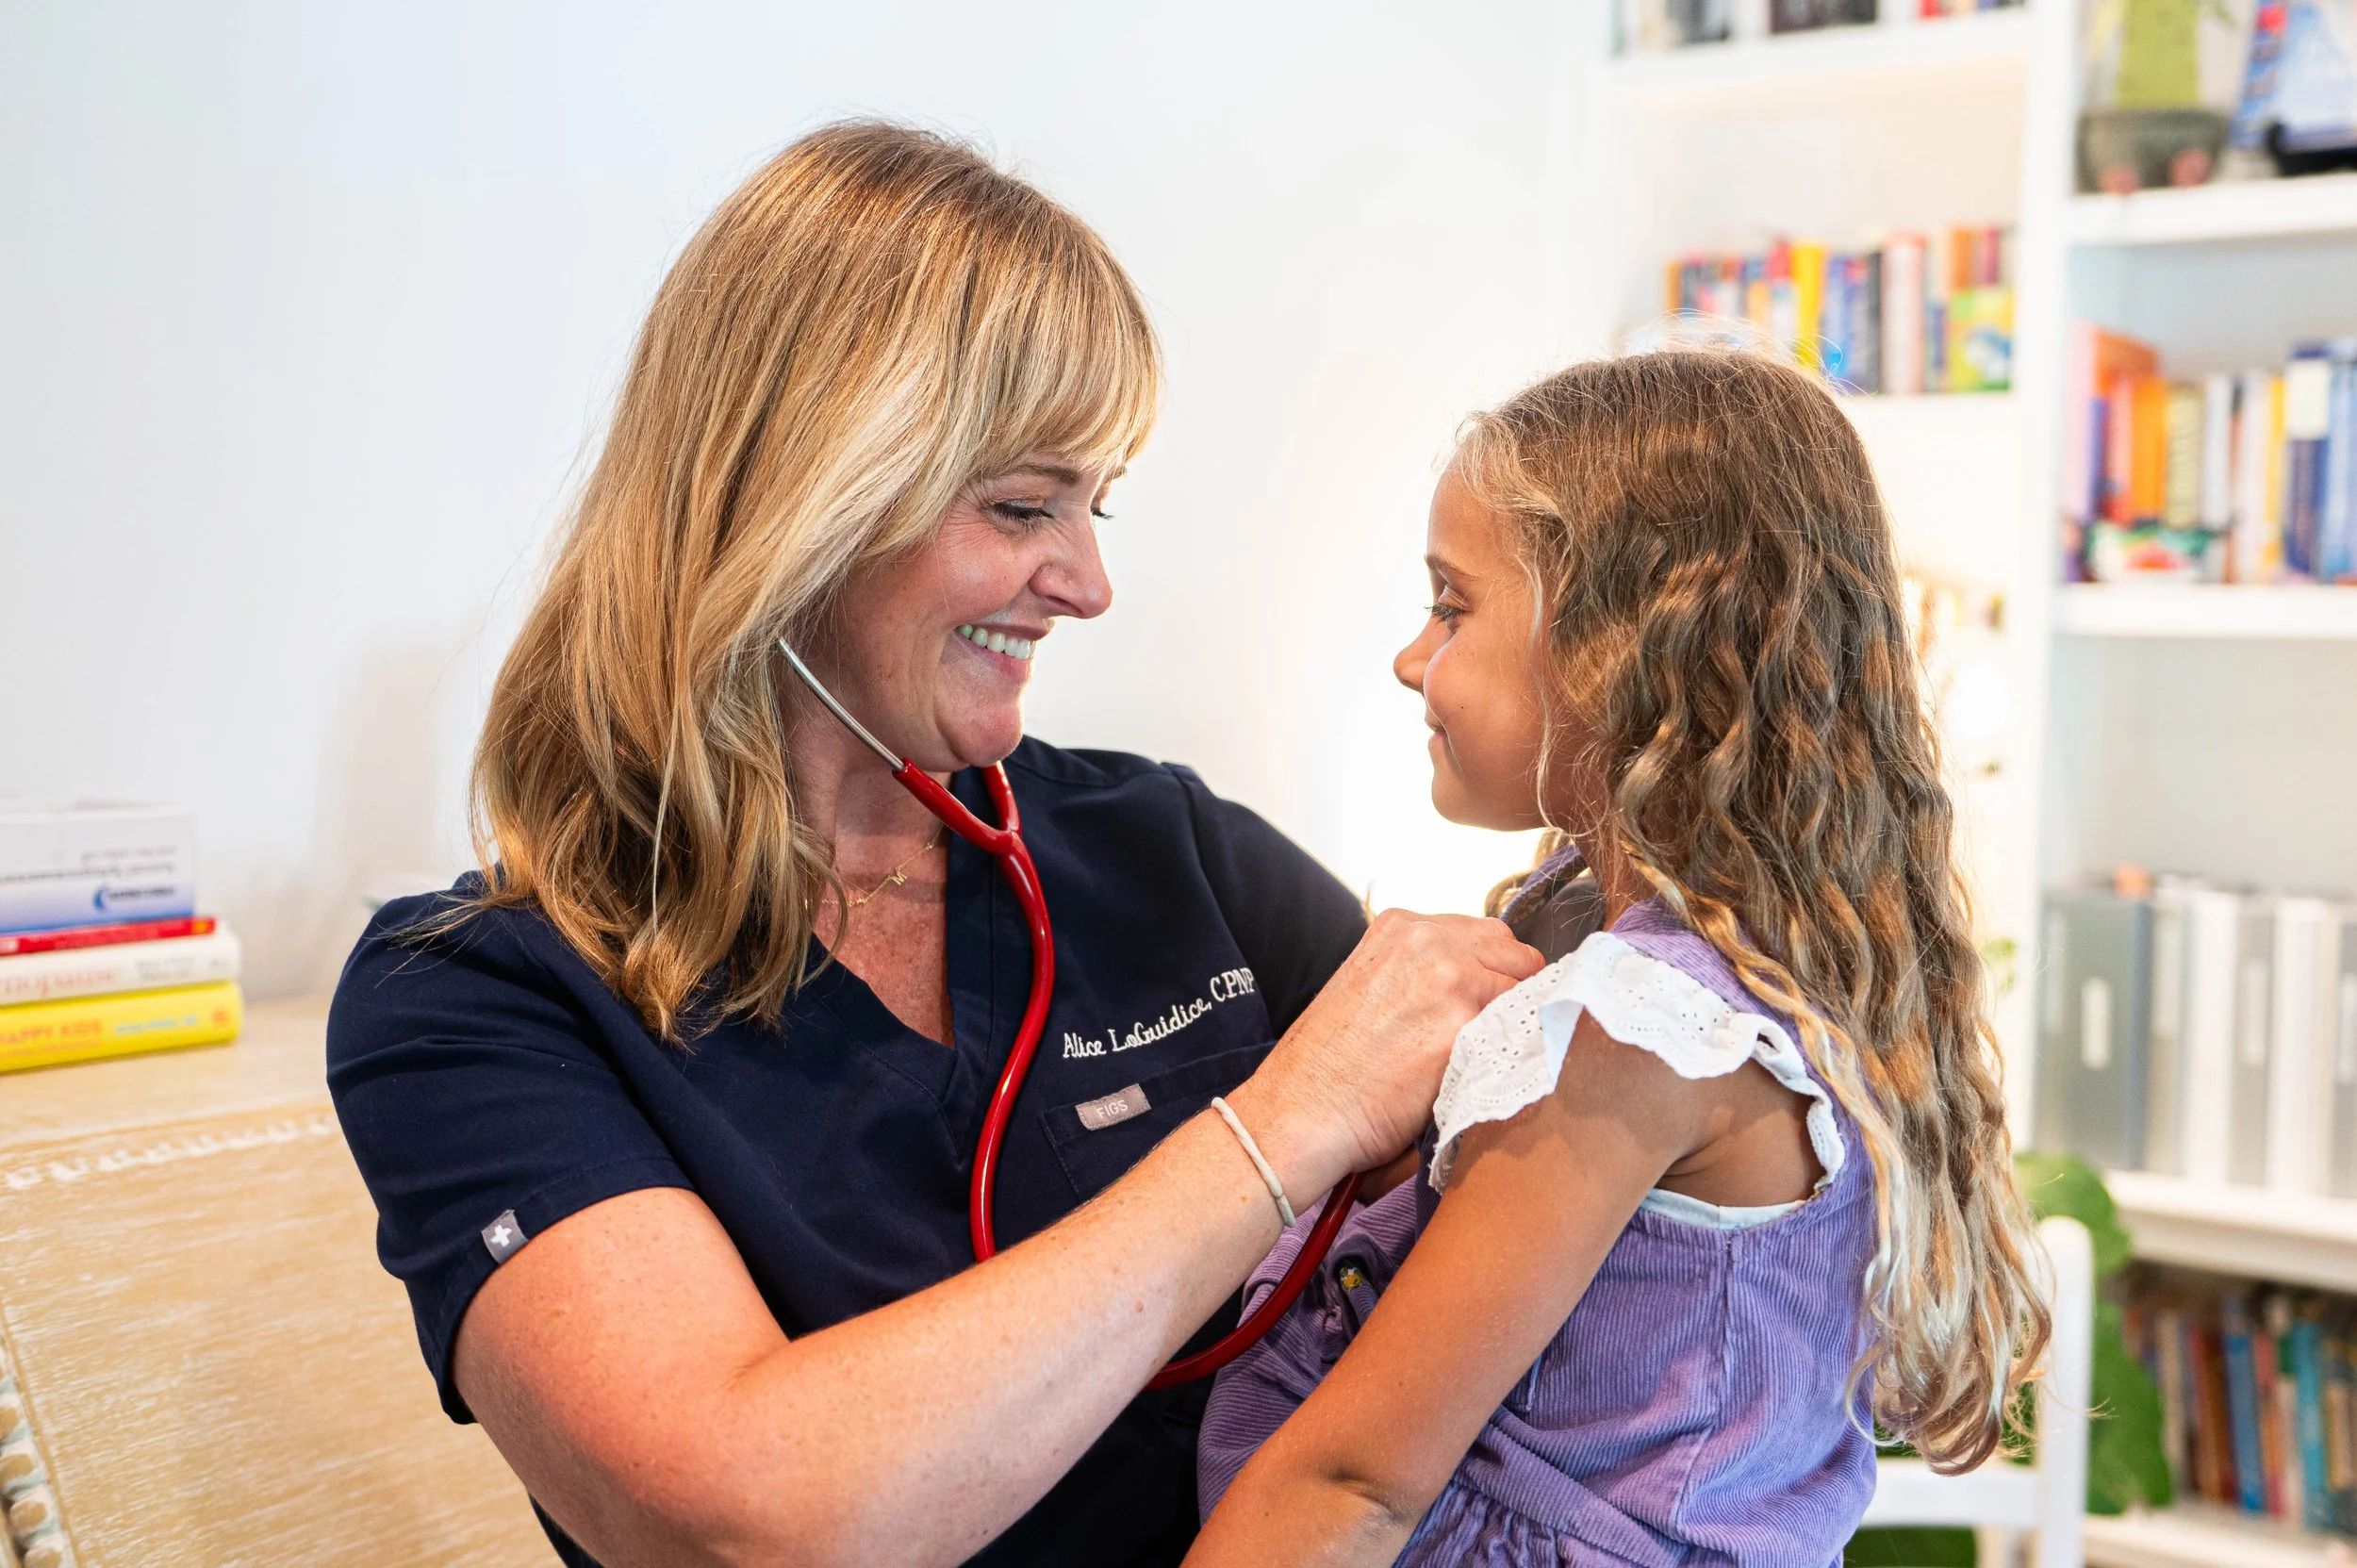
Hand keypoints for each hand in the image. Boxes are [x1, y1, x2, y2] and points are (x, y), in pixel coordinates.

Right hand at [1226, 911, 1542, 1199]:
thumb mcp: (1370, 985)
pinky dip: (1511, 1052)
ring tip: (1475, 1058)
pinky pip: (1520, 1030)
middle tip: (1483, 1034)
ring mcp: (1451, 977)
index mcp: (1401, 926)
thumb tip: (1473, 982)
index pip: (1484, 934)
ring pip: (1523, 991)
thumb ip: (1419, 971)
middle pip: (1512, 952)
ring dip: (1511, 1024)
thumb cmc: (1329, 1067)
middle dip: (1508, 990)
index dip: (1490, 972)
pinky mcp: (1466, 1022)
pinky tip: (1479, 1073)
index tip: (1481, 1002)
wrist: (1302, 1111)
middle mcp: (1429, 940)